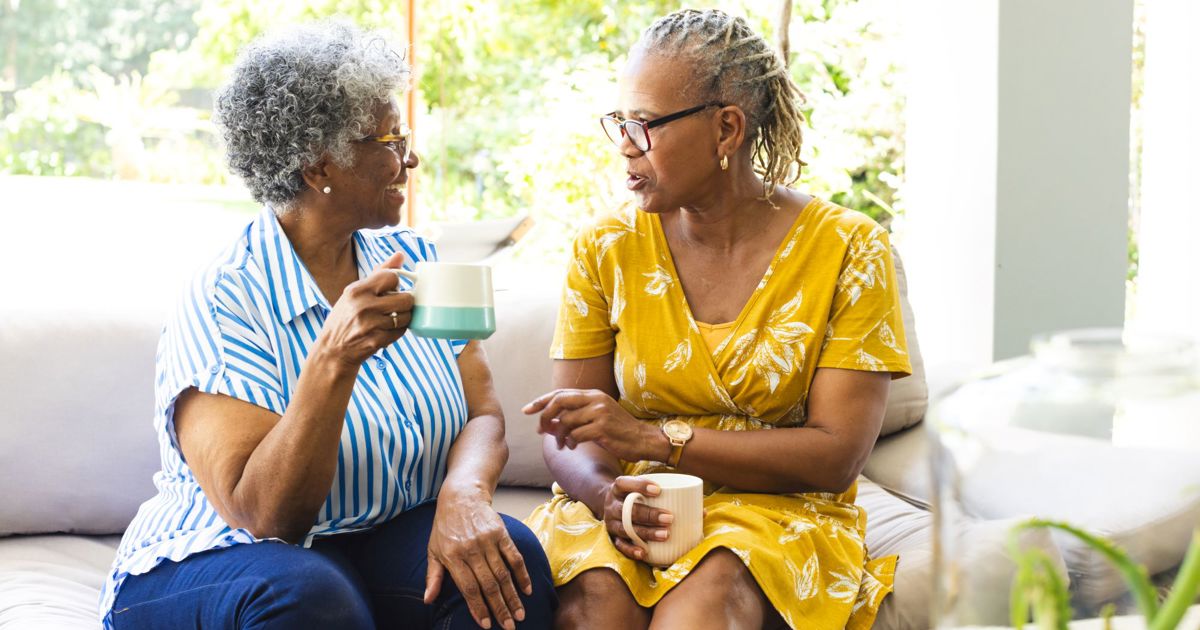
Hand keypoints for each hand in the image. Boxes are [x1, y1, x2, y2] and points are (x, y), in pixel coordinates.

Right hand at [315, 252, 413, 368]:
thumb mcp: (355, 292)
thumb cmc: (345, 317)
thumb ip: (379, 273)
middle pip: (405, 298)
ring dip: (403, 317)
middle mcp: (363, 306)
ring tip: (391, 318)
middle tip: (394, 306)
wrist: (332, 351)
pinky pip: (401, 331)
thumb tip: (400, 254)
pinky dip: (397, 330)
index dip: (395, 283)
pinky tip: (386, 330)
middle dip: (403, 302)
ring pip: (406, 316)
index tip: (390, 289)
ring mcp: (370, 325)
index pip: (392, 277)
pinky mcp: (377, 341)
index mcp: (357, 290)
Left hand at [425, 490, 532, 629]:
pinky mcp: (501, 533)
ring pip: (503, 574)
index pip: (468, 587)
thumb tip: (428, 600)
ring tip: (519, 615)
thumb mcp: (433, 550)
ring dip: (512, 597)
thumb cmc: (445, 526)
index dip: (478, 607)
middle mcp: (471, 549)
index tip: (486, 625)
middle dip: (500, 608)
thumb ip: (432, 576)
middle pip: (489, 584)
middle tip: (509, 626)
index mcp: (452, 556)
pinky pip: (514, 557)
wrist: (461, 496)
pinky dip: (522, 574)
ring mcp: (487, 541)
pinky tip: (527, 590)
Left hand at [523, 389, 659, 461]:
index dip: (541, 401)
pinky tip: (572, 447)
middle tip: (540, 430)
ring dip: (558, 435)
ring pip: (565, 421)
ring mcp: (599, 413)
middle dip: (545, 416)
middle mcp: (595, 400)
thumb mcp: (597, 416)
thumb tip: (549, 422)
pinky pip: (575, 435)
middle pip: (559, 402)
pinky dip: (569, 442)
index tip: (527, 410)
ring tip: (562, 445)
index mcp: (592, 394)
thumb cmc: (619, 431)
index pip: (560, 393)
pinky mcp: (602, 428)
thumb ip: (575, 415)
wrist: (643, 440)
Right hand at [599, 476, 673, 561]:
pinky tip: (644, 552)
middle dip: (650, 514)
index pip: (624, 484)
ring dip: (646, 532)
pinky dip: (631, 549)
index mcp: (618, 489)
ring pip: (626, 528)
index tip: (658, 490)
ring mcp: (611, 522)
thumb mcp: (641, 489)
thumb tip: (702, 512)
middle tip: (669, 518)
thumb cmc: (635, 496)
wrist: (611, 505)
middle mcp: (612, 505)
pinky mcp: (612, 537)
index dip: (639, 486)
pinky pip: (620, 545)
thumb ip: (666, 494)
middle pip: (629, 510)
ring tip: (665, 535)